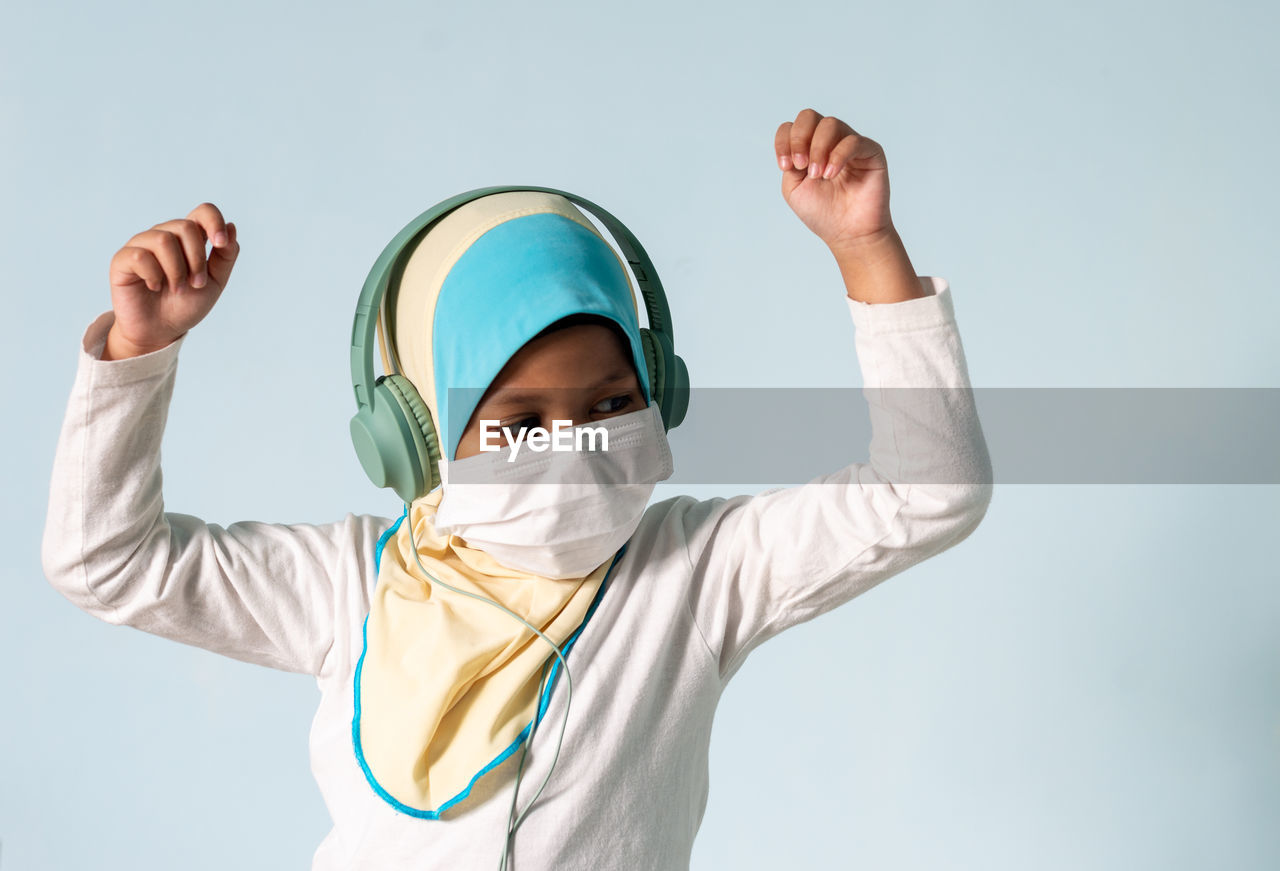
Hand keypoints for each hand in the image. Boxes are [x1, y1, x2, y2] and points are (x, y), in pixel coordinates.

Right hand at [104, 202, 238, 358]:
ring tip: (177, 289)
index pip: (203, 211)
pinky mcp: (123, 259)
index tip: (220, 244)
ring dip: (177, 270)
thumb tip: (231, 226)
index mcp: (189, 238)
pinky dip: (154, 276)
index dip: (213, 222)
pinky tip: (154, 287)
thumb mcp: (215, 282)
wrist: (161, 330)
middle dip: (196, 259)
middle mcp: (164, 235)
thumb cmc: (186, 305)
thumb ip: (225, 256)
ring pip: (163, 240)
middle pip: (185, 227)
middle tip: (196, 284)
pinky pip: (140, 256)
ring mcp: (142, 245)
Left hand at [775, 109, 893, 251]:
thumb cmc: (823, 213)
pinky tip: (831, 174)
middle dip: (800, 138)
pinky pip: (853, 141)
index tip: (786, 167)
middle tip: (801, 165)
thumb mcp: (793, 188)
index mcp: (808, 148)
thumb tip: (795, 145)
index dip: (784, 141)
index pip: (792, 127)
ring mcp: (850, 144)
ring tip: (818, 175)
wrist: (849, 234)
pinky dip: (837, 156)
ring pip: (830, 124)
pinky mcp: (870, 151)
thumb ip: (789, 164)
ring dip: (818, 148)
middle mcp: (829, 142)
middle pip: (809, 116)